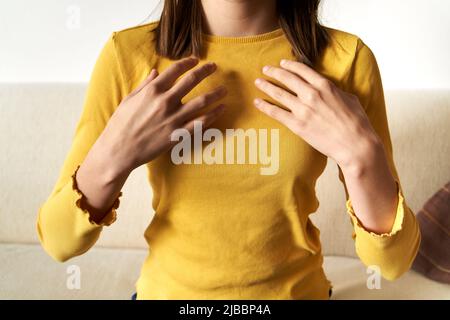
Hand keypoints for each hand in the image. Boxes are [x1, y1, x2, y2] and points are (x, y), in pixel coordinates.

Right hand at [76, 57, 226, 220]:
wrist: (119, 150)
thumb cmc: (120, 124)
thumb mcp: (129, 99)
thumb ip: (145, 85)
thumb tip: (156, 72)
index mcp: (153, 90)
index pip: (175, 70)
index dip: (188, 62)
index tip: (196, 59)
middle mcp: (166, 101)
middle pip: (192, 80)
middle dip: (205, 71)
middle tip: (214, 67)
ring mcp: (173, 118)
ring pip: (202, 101)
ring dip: (216, 93)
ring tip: (224, 90)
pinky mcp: (178, 134)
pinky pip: (200, 123)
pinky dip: (213, 115)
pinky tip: (221, 109)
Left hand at [253, 59, 380, 170]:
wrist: (355, 144)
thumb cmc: (357, 122)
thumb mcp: (349, 98)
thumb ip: (335, 92)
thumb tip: (330, 90)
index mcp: (325, 85)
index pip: (302, 70)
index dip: (289, 65)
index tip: (282, 63)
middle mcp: (311, 94)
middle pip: (287, 78)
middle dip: (274, 72)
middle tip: (265, 69)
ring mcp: (302, 110)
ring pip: (279, 93)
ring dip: (266, 86)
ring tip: (258, 82)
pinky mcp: (297, 125)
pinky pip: (276, 113)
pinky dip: (264, 106)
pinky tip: (257, 102)